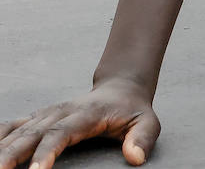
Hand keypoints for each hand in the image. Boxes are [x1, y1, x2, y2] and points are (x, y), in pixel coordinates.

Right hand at [0, 79, 159, 168]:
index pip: (62, 132)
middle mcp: (62, 111)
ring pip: (19, 130)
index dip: (47, 151)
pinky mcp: (39, 117)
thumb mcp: (148, 122)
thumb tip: (135, 158)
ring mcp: (48, 113)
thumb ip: (143, 138)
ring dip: (2, 148)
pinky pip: (13, 125)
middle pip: (33, 132)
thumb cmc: (133, 111)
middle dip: (13, 153)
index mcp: (86, 114)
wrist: (121, 89)